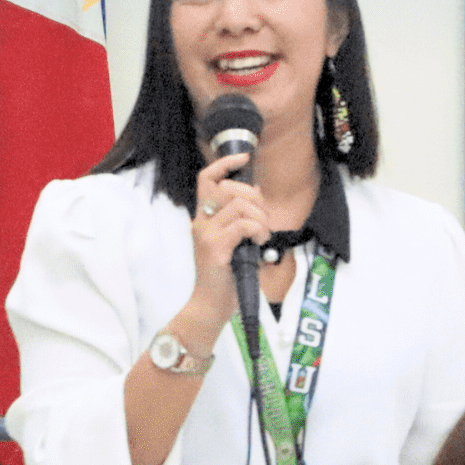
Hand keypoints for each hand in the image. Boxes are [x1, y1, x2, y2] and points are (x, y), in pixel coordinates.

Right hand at [186, 151, 270, 325]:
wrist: (210, 306)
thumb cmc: (225, 278)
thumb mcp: (236, 243)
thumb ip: (242, 218)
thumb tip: (257, 192)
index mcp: (204, 219)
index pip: (207, 179)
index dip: (224, 163)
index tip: (244, 157)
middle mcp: (201, 222)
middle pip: (230, 187)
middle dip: (256, 198)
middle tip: (264, 220)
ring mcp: (206, 234)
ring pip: (240, 204)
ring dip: (261, 217)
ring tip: (262, 235)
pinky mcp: (215, 247)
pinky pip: (243, 224)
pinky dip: (258, 230)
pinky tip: (259, 243)